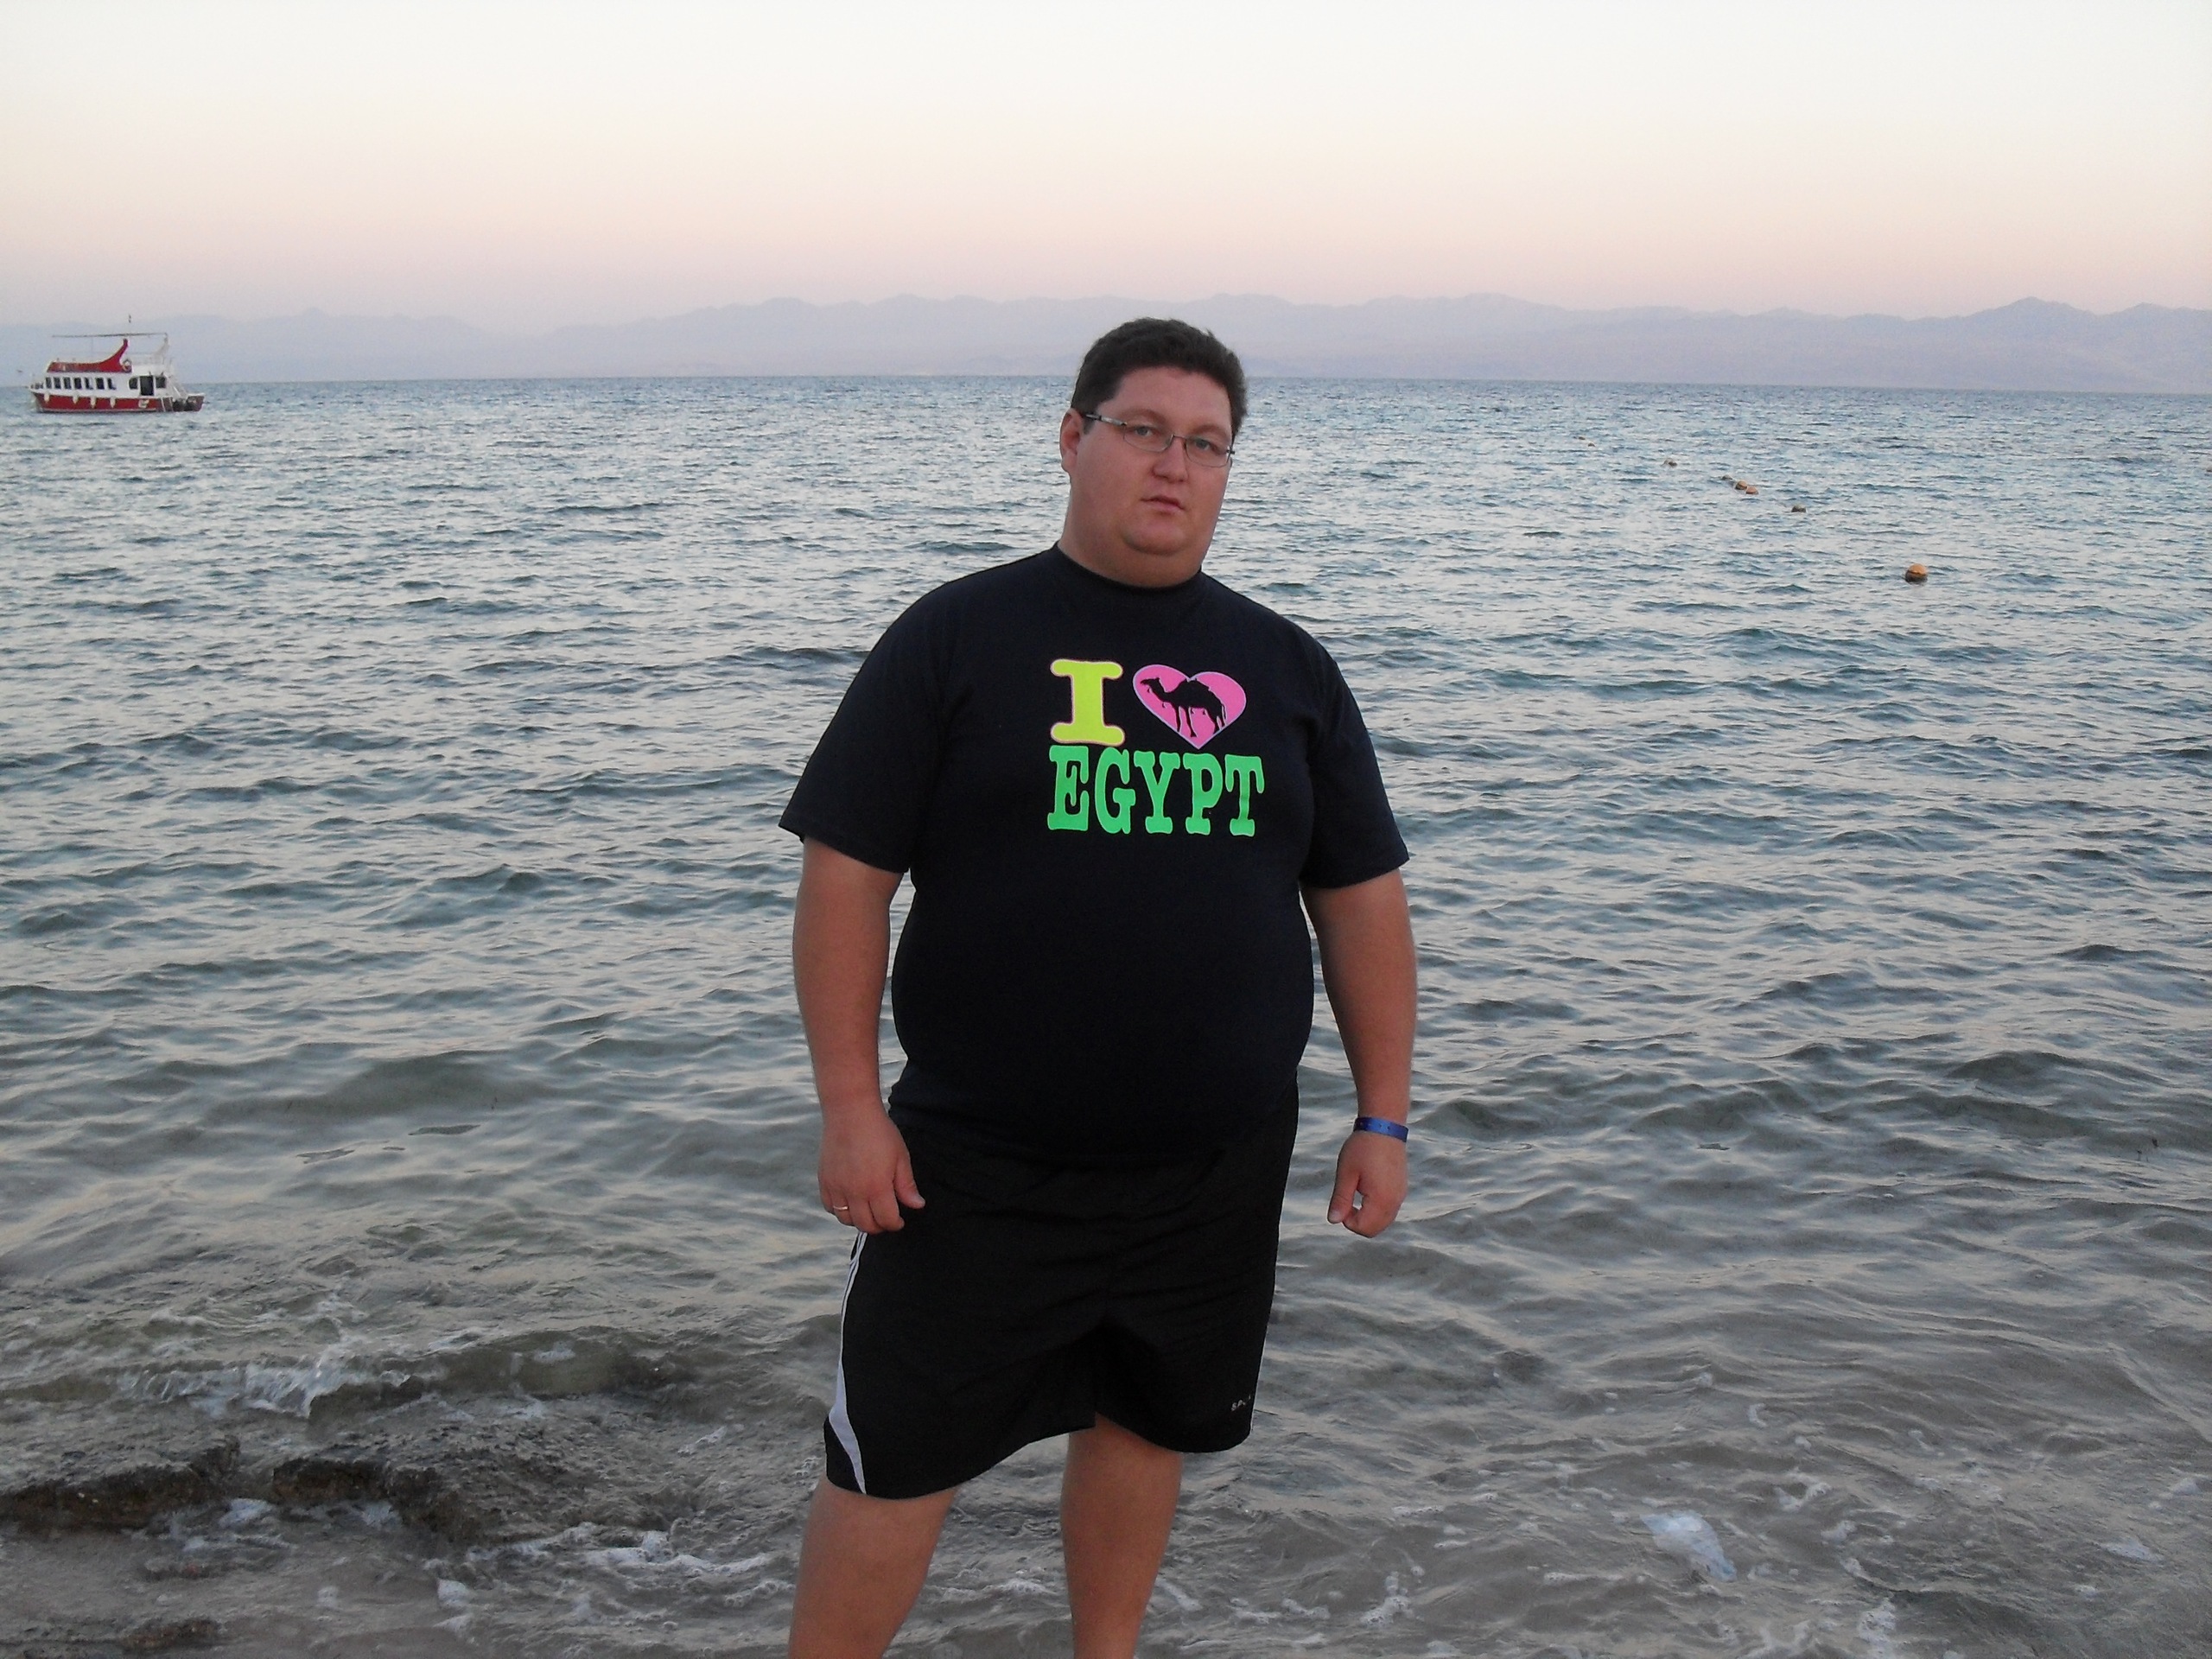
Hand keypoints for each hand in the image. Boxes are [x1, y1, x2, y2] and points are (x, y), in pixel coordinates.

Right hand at [818, 1105, 924, 1232]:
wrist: (850, 1112)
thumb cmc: (879, 1131)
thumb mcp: (900, 1157)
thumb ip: (906, 1185)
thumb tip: (917, 1205)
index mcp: (877, 1187)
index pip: (886, 1220)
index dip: (895, 1224)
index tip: (899, 1221)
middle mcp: (854, 1191)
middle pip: (865, 1225)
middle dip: (878, 1226)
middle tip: (885, 1219)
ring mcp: (836, 1187)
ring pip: (845, 1220)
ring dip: (859, 1220)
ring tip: (868, 1211)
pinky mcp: (824, 1180)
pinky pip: (829, 1207)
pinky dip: (839, 1211)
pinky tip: (850, 1202)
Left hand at [1327, 1128, 1406, 1237]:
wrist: (1384, 1126)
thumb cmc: (1362, 1147)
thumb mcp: (1346, 1174)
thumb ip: (1340, 1200)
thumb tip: (1333, 1221)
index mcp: (1382, 1199)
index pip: (1364, 1228)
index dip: (1347, 1221)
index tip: (1342, 1201)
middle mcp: (1395, 1201)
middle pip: (1375, 1229)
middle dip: (1358, 1222)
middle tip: (1347, 1200)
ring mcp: (1401, 1195)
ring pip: (1383, 1221)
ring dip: (1367, 1216)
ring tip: (1356, 1192)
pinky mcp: (1402, 1188)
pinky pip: (1389, 1210)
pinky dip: (1376, 1209)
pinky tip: (1367, 1189)